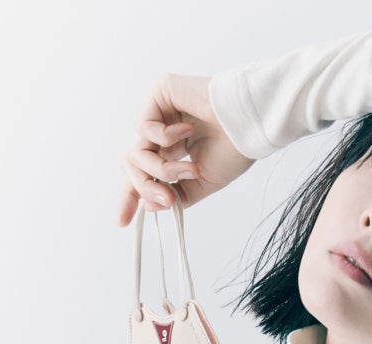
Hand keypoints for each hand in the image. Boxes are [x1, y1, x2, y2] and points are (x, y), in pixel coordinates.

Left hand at [118, 73, 253, 225]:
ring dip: (162, 168)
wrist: (248, 125)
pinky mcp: (158, 94)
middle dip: (146, 187)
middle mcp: (162, 133)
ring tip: (190, 169)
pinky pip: (144, 127)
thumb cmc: (234, 150)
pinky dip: (165, 138)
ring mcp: (159, 113)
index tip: (123, 222)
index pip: (143, 175)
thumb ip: (176, 196)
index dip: (131, 197)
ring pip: (137, 151)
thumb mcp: (202, 185)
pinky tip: (189, 130)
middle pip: (134, 165)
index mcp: (173, 153)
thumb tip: (148, 206)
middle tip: (168, 199)